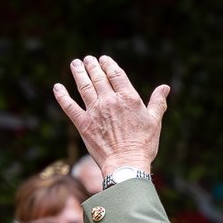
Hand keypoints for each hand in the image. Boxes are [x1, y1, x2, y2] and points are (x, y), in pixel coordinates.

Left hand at [53, 55, 169, 177]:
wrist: (126, 164)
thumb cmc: (143, 144)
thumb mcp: (154, 121)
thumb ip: (158, 102)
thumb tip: (165, 87)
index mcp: (128, 98)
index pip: (116, 74)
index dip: (108, 64)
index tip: (103, 59)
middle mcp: (109, 100)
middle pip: (98, 77)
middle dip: (92, 66)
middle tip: (87, 59)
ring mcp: (94, 111)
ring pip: (84, 86)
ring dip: (78, 73)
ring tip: (75, 64)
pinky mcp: (83, 124)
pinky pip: (69, 106)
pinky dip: (62, 96)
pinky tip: (57, 87)